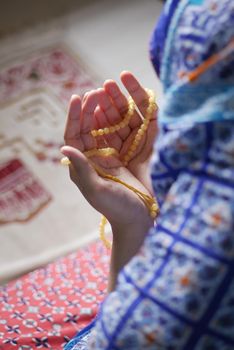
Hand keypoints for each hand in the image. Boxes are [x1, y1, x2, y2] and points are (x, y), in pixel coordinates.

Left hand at [61, 72, 156, 229]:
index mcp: (89, 161)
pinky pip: (138, 126)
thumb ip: (81, 168)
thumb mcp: (95, 190)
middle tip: (98, 89)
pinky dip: (137, 112)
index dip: (76, 116)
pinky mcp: (142, 150)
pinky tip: (133, 100)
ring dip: (115, 105)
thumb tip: (64, 146)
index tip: (76, 98)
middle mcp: (104, 153)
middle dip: (97, 105)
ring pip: (117, 121)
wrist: (141, 218)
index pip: (79, 134)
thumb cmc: (116, 208)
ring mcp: (124, 150)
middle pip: (98, 124)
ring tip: (113, 86)